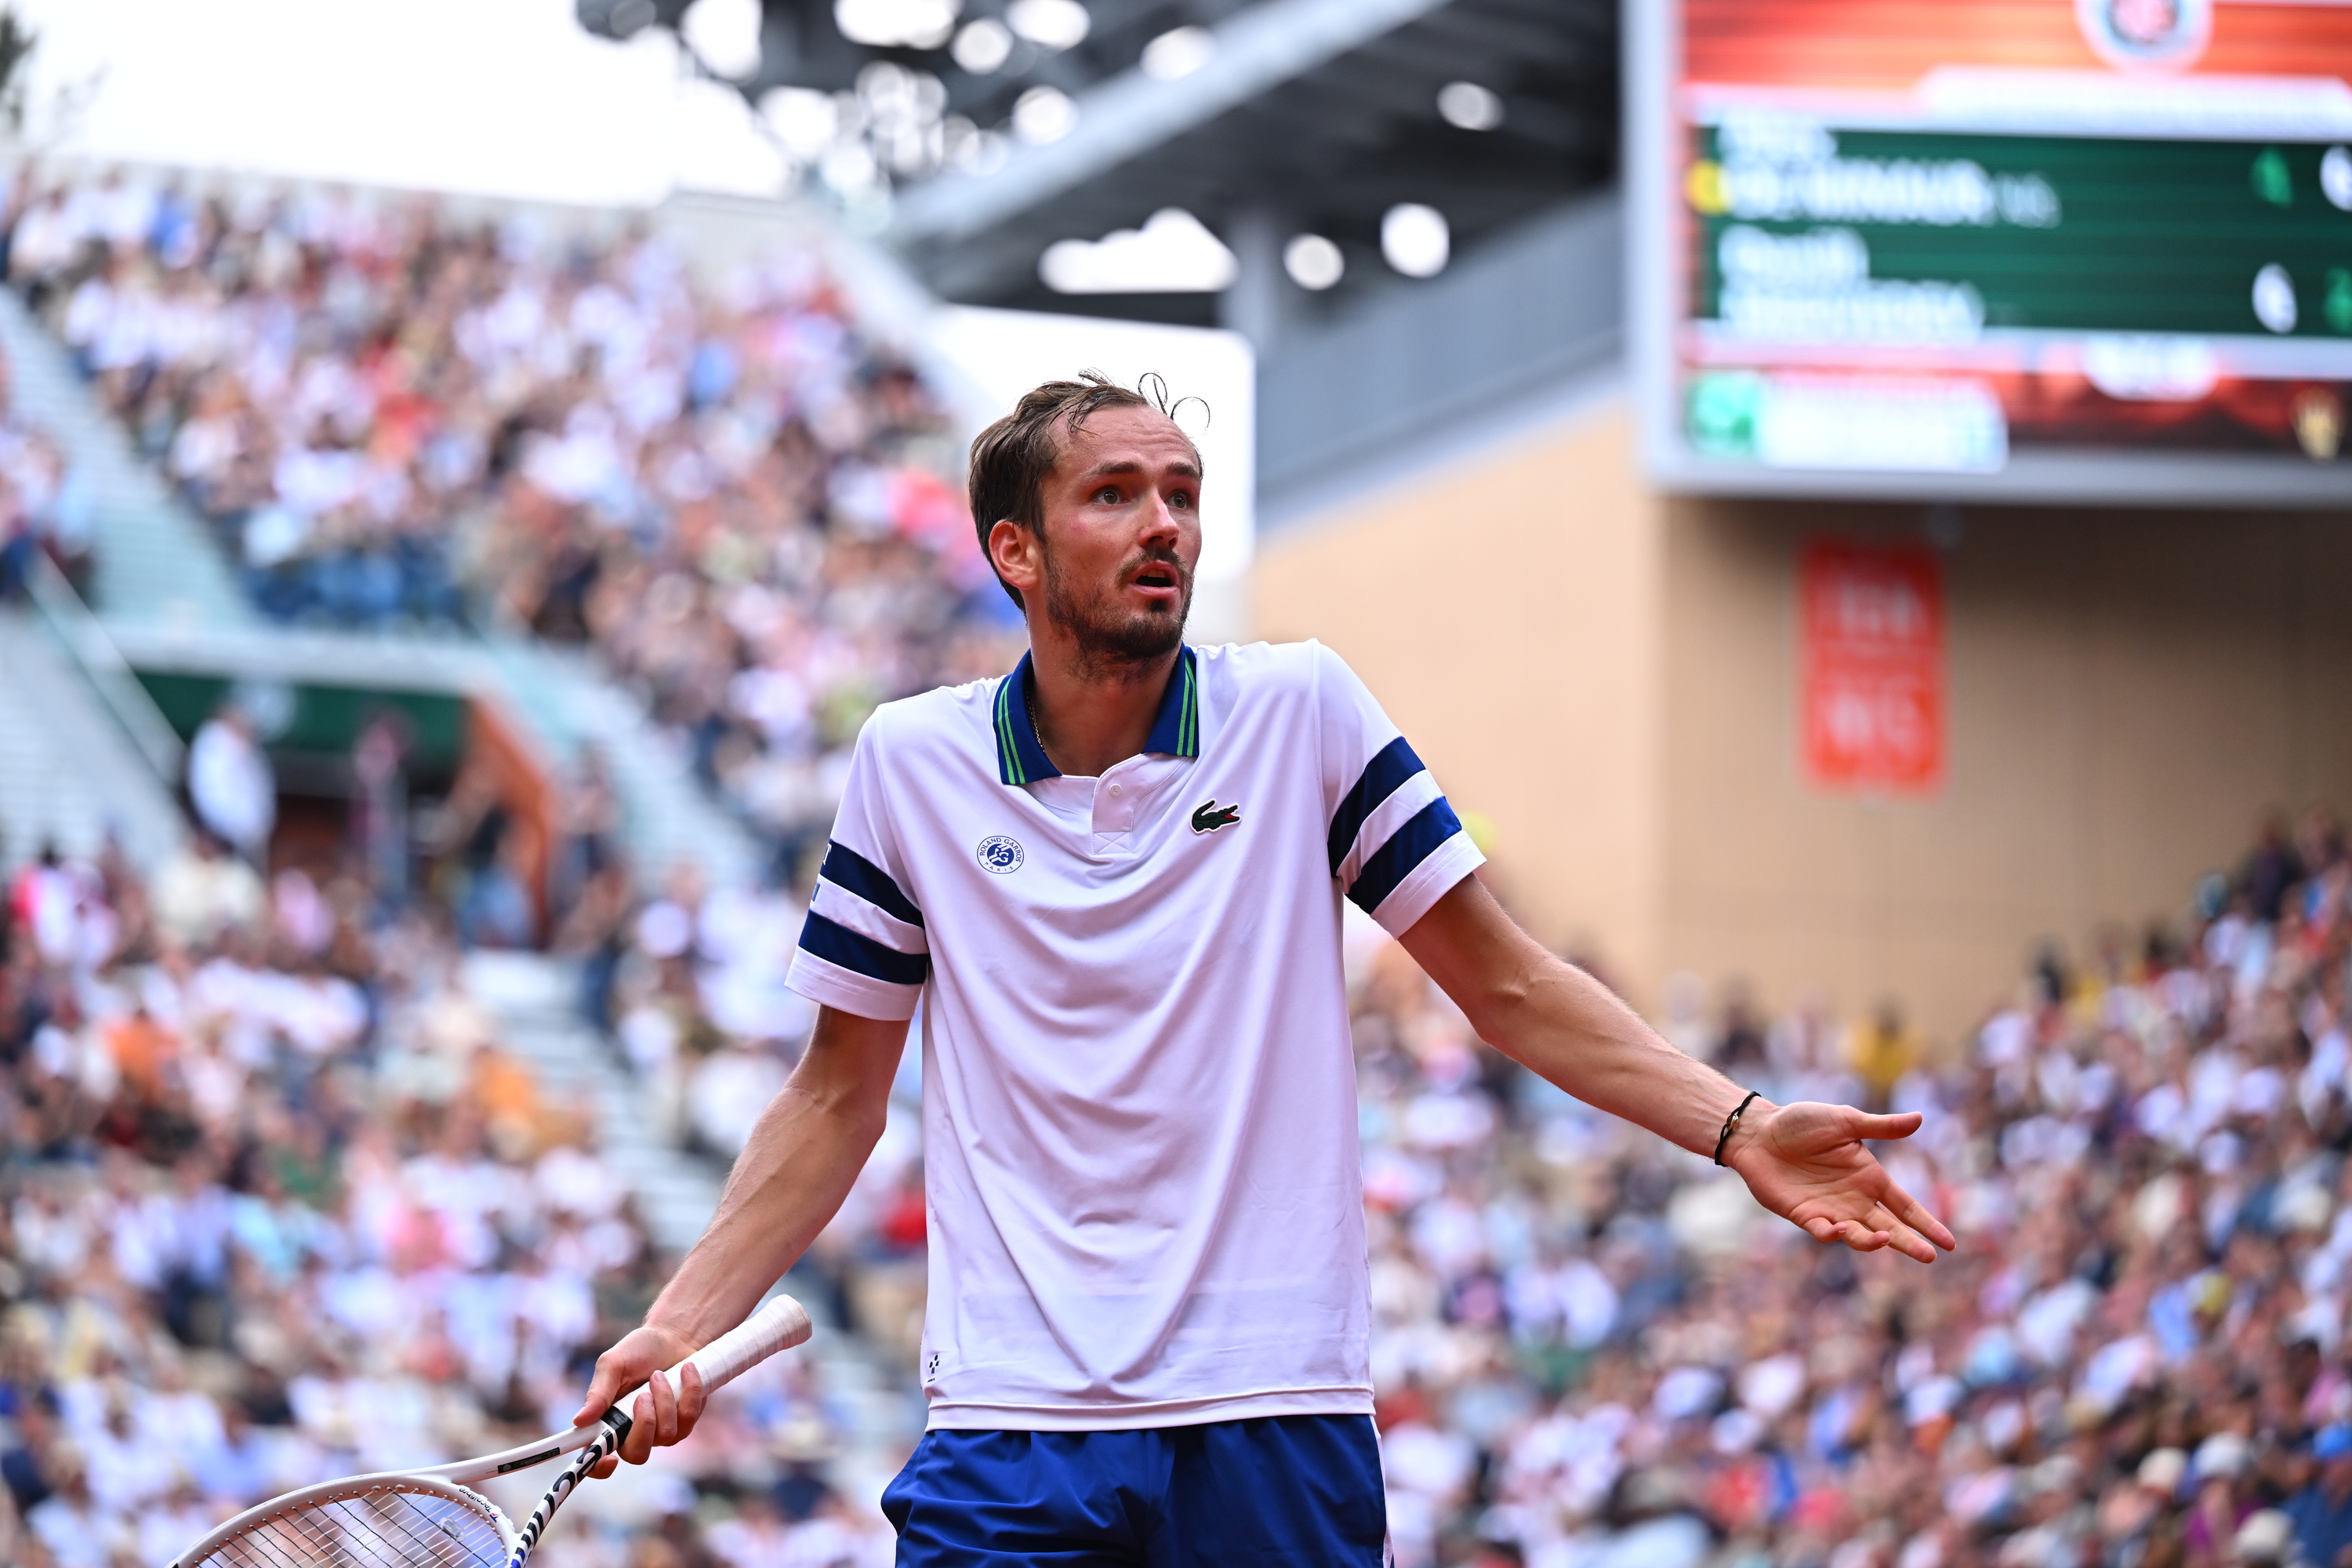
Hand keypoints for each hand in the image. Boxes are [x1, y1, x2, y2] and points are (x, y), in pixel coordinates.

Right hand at [573, 1323, 706, 1477]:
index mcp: (606, 1423)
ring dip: (664, 1399)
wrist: (674, 1337)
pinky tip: (685, 1371)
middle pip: (637, 1455)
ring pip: (666, 1434)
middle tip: (644, 1395)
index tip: (609, 1459)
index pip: (595, 1458)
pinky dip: (688, 1391)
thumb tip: (579, 1421)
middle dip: (644, 1424)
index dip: (598, 1468)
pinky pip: (688, 1418)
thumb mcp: (613, 1364)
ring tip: (658, 1375)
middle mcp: (632, 1433)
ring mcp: (660, 1431)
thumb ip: (598, 1392)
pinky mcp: (685, 1422)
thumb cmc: (638, 1351)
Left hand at [1724, 1100, 1956, 1263]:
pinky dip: (1833, 1234)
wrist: (1759, 1131)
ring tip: (1882, 1237)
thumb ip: (1881, 1126)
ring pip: (1860, 1236)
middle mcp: (1855, 1199)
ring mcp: (1831, 1210)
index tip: (1949, 1244)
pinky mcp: (1804, 1216)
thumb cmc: (1802, 1122)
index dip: (1927, 1224)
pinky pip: (1823, 1232)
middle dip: (1909, 1243)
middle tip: (1929, 1257)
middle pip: (1890, 1228)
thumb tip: (1919, 1119)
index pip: (1905, 1206)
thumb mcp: (1845, 1121)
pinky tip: (1840, 1229)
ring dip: (1871, 1241)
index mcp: (1870, 1178)